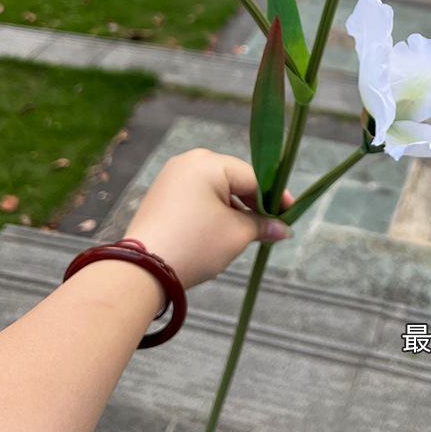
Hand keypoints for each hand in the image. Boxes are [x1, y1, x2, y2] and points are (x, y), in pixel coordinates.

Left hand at [124, 149, 292, 288]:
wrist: (142, 270)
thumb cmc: (195, 244)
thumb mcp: (237, 234)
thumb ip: (263, 225)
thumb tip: (283, 229)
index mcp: (208, 162)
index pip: (252, 177)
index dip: (274, 198)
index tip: (288, 215)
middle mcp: (188, 161)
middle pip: (233, 180)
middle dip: (252, 204)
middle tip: (269, 227)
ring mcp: (171, 177)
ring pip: (214, 190)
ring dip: (232, 209)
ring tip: (245, 234)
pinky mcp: (161, 195)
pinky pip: (196, 197)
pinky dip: (212, 212)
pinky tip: (219, 233)